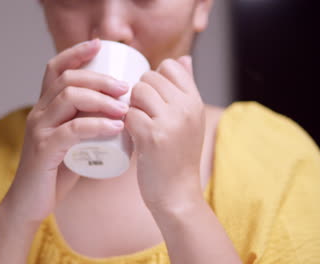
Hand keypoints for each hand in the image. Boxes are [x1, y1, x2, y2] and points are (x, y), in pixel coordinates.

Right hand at [6, 39, 129, 222]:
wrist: (31, 202)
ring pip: (69, 98)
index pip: (55, 68)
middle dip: (100, 78)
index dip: (76, 51)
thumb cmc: (56, 171)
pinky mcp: (43, 149)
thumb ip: (87, 126)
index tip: (100, 44)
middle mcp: (39, 112)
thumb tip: (122, 114)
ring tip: (124, 107)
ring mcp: (39, 129)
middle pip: (68, 79)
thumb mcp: (72, 141)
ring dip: (101, 99)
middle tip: (126, 88)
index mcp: (45, 107)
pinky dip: (97, 125)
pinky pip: (71, 129)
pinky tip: (116, 126)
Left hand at [125, 56, 205, 212]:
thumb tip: (184, 58)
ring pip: (137, 92)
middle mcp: (186, 108)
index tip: (150, 98)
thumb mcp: (190, 119)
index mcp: (195, 101)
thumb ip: (186, 88)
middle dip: (138, 93)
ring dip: (129, 106)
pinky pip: (128, 114)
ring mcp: (170, 121)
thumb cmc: (178, 156)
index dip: (154, 78)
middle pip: (149, 77)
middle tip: (139, 114)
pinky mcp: (152, 137)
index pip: (171, 66)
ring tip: (135, 124)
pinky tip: (129, 135)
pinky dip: (123, 124)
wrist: (177, 194)